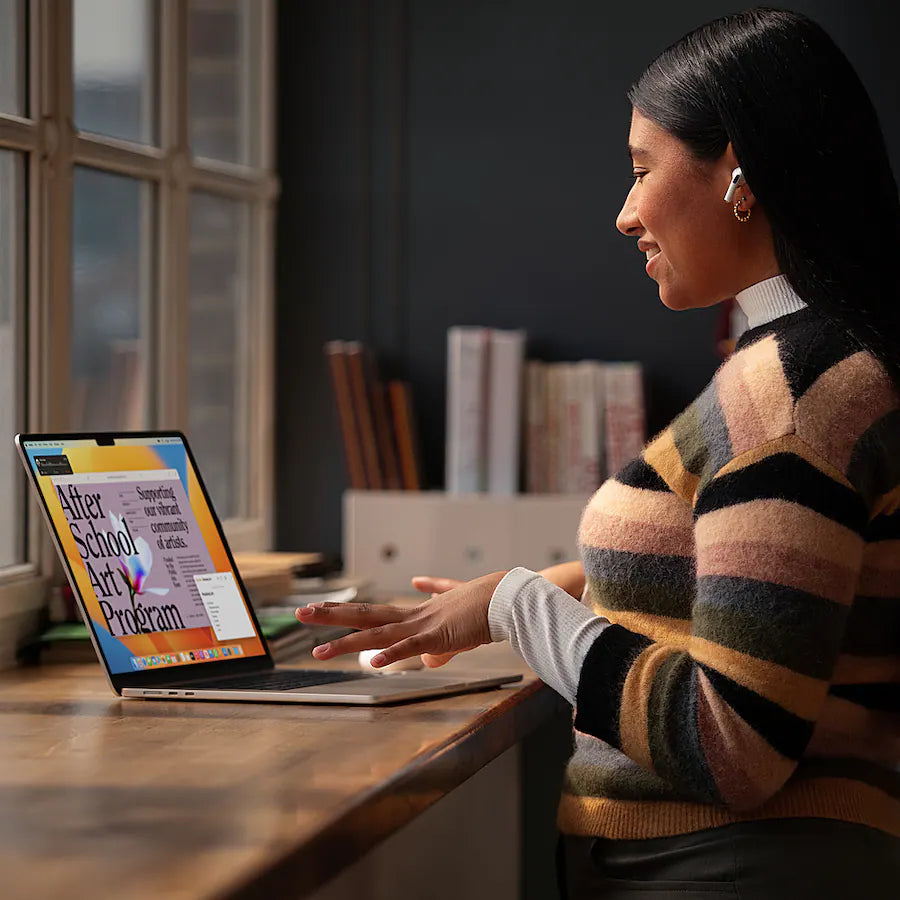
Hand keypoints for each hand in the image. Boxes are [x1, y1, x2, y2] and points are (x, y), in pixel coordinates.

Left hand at [295, 571, 507, 667]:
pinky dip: (391, 655)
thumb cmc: (485, 607)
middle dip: (331, 615)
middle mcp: (412, 617)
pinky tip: (372, 663)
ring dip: (346, 643)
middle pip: (364, 615)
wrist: (505, 597)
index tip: (321, 607)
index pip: (372, 612)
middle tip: (301, 613)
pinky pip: (409, 647)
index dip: (346, 610)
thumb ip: (439, 643)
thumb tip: (428, 659)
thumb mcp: (456, 627)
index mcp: (415, 614)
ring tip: (318, 651)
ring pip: (377, 634)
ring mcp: (422, 625)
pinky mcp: (438, 636)